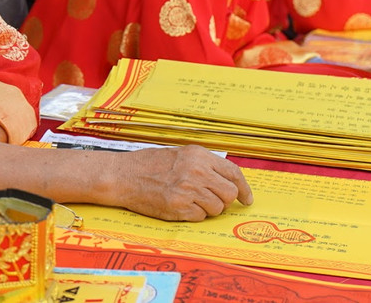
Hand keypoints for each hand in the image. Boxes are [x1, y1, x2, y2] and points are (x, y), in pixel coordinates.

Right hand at [114, 145, 252, 220]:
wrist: (123, 175)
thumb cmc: (149, 164)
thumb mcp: (181, 154)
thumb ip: (204, 164)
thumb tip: (227, 179)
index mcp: (199, 156)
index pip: (233, 173)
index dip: (244, 188)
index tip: (247, 199)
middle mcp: (197, 172)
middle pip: (229, 194)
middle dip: (224, 200)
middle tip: (212, 200)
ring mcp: (188, 190)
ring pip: (216, 208)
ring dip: (207, 209)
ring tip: (190, 200)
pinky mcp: (178, 207)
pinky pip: (199, 217)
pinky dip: (193, 215)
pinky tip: (180, 206)